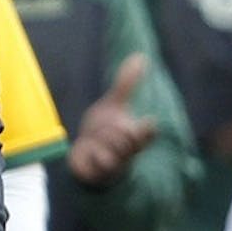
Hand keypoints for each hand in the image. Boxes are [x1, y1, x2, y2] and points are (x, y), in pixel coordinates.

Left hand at [68, 53, 157, 187]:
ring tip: (95, 142)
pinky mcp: (102, 174)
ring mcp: (117, 164)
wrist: (83, 155)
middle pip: (126, 136)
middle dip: (112, 129)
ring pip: (111, 147)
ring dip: (99, 140)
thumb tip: (140, 56)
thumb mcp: (114, 103)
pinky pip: (100, 160)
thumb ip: (127, 82)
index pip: (148, 132)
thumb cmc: (103, 128)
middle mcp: (129, 151)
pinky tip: (89, 151)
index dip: (147, 128)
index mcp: (135, 135)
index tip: (148, 122)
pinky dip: (93, 153)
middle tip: (105, 131)